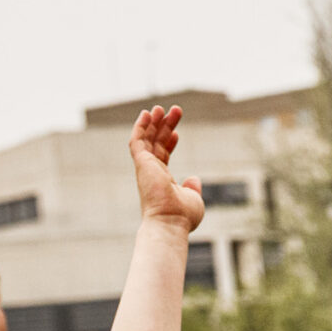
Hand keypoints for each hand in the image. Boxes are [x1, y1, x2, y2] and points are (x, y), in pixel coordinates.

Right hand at [129, 106, 204, 230]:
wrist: (170, 222)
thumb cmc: (182, 216)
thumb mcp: (193, 199)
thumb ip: (192, 188)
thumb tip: (194, 179)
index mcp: (162, 181)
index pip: (163, 157)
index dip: (169, 142)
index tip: (176, 133)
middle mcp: (152, 173)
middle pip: (156, 144)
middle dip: (164, 126)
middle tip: (175, 110)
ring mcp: (146, 168)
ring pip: (146, 140)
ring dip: (153, 122)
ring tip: (161, 107)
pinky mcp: (141, 164)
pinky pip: (137, 141)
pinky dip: (140, 127)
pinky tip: (146, 114)